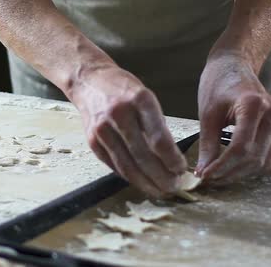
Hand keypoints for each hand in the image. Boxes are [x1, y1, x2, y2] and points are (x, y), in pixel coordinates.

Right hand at [67, 64, 186, 196]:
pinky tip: (140, 181)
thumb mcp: (145, 97)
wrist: (89, 81)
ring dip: (145, 183)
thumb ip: (156, 124)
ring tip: (159, 190)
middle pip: (143, 156)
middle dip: (161, 176)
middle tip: (173, 187)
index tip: (181, 170)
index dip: (172, 160)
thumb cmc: (123, 89)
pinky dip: (128, 176)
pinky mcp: (92, 140)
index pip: (159, 139)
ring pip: (127, 165)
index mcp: (139, 100)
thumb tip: (171, 157)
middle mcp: (119, 114)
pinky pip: (113, 164)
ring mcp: (103, 129)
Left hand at [196, 51, 270, 183]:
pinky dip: (249, 166)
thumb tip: (203, 172)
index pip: (240, 147)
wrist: (233, 64)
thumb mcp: (207, 114)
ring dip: (240, 173)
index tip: (205, 175)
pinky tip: (230, 167)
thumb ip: (207, 144)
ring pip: (263, 162)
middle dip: (230, 173)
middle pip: (253, 158)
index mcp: (253, 106)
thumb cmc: (217, 83)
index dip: (222, 166)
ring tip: (217, 176)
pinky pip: (267, 156)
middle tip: (208, 178)